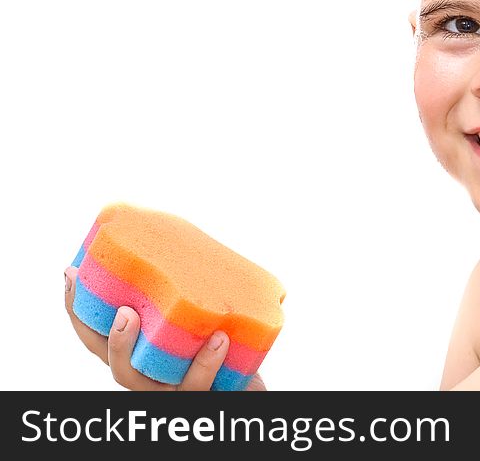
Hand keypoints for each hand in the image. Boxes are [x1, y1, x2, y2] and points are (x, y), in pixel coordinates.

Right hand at [64, 266, 265, 390]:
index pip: (96, 334)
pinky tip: (220, 338)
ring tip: (155, 320)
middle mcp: (148, 376)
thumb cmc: (224, 340)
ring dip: (145, 351)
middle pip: (114, 365)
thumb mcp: (201, 310)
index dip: (77, 307)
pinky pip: (198, 385)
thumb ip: (188, 286)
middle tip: (124, 312)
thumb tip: (184, 237)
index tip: (71, 272)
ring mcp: (172, 391)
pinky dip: (207, 362)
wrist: (253, 381)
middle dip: (111, 339)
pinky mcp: (202, 397)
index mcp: (139, 351)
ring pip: (145, 381)